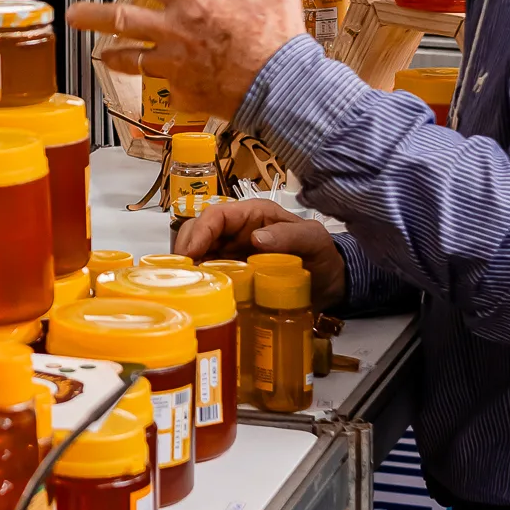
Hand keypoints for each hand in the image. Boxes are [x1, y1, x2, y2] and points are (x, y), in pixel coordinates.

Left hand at [67, 0, 302, 120]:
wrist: (282, 90)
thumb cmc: (277, 40)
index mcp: (192, 0)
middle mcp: (175, 31)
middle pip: (122, 20)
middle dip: (92, 15)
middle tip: (72, 14)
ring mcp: (174, 65)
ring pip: (132, 58)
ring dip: (114, 53)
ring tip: (101, 52)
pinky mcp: (183, 92)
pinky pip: (165, 88)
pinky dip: (163, 85)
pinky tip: (161, 86)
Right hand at [178, 197, 346, 309]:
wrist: (331, 283)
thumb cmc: (322, 255)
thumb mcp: (314, 240)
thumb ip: (291, 235)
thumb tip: (256, 238)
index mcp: (252, 215)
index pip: (216, 215)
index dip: (199, 231)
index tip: (190, 253)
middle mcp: (236, 232)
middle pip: (198, 232)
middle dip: (185, 249)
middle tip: (178, 275)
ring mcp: (232, 253)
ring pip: (198, 253)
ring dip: (187, 267)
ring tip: (181, 286)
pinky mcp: (232, 274)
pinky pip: (209, 274)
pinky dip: (198, 282)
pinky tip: (194, 294)